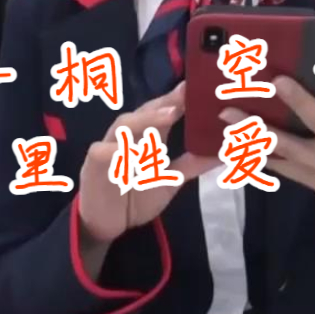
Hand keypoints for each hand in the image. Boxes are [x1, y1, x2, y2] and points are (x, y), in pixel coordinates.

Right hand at [77, 83, 218, 243]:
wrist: (104, 225)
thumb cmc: (135, 198)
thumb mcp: (169, 182)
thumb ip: (191, 166)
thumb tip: (222, 153)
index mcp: (145, 138)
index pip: (161, 113)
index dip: (176, 100)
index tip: (196, 88)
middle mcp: (127, 137)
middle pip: (143, 112)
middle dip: (163, 103)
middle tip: (185, 95)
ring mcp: (108, 148)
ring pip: (123, 125)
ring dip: (146, 119)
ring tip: (169, 116)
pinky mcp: (93, 165)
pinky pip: (102, 152)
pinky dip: (117, 149)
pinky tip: (133, 151)